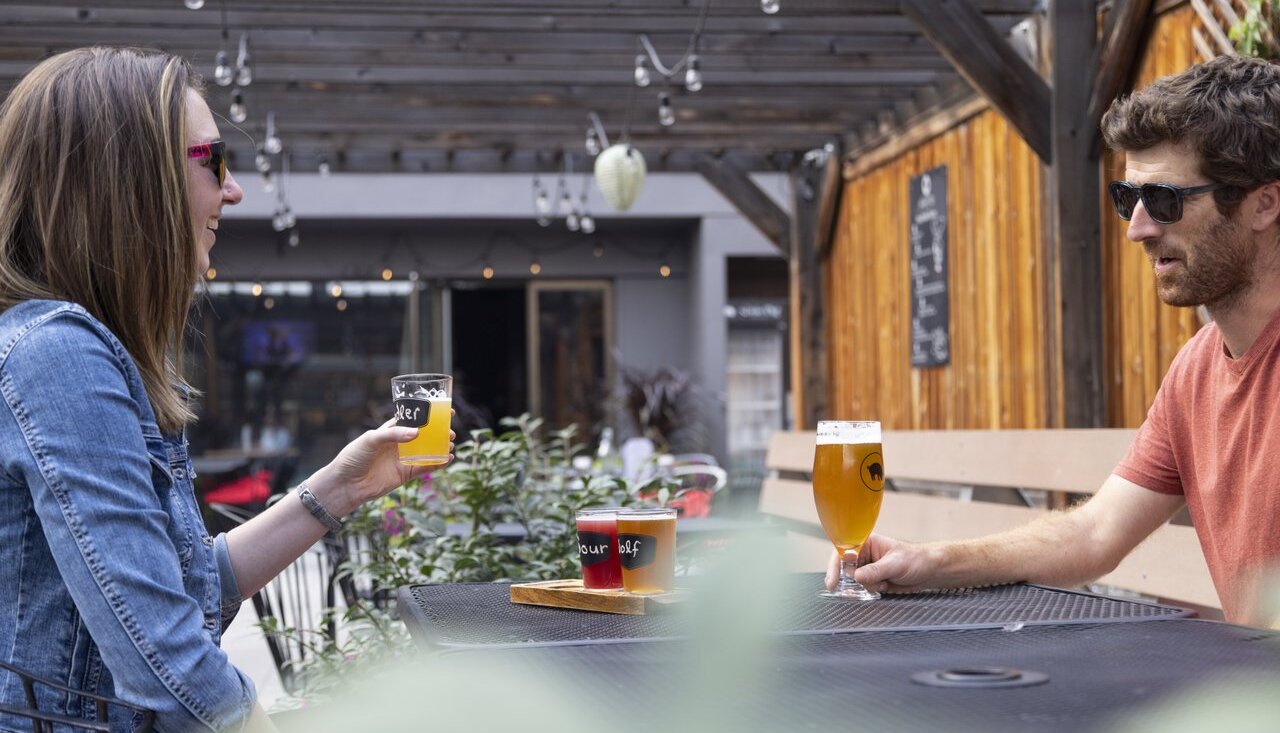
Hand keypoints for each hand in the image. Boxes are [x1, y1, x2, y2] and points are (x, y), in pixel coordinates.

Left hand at [310, 416, 454, 514]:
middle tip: (450, 431)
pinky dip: (438, 464)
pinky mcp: (405, 474)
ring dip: (441, 447)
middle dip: (439, 432)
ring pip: (427, 451)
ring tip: (451, 444)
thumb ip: (393, 434)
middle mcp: (399, 443)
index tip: (446, 411)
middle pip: (424, 435)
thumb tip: (417, 433)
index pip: (413, 419)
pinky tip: (448, 459)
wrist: (346, 485)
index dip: (429, 415)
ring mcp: (403, 459)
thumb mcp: (371, 439)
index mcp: (390, 430)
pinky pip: (425, 467)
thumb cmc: (353, 457)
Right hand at [823, 534, 936, 593]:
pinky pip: (863, 588)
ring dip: (865, 586)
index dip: (835, 566)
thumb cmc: (916, 559)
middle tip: (866, 584)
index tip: (833, 581)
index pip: (843, 551)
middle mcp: (864, 554)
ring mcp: (868, 567)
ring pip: (854, 581)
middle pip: (845, 568)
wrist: (930, 571)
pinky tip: (884, 587)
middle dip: (852, 580)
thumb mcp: (894, 564)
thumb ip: (875, 570)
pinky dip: (870, 590)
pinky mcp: (873, 579)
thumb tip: (856, 576)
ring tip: (882, 584)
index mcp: (866, 542)